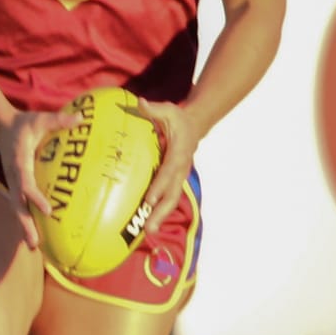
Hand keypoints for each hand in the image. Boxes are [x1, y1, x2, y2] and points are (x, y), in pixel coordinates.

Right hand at [0, 106, 83, 249]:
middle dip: (25, 224)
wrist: (0, 127)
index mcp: (19, 162)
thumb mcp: (40, 119)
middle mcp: (13, 177)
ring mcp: (13, 183)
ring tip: (34, 248)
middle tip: (34, 244)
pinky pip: (20, 206)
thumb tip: (81, 118)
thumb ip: (59, 120)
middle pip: (17, 205)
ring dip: (24, 228)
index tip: (48, 211)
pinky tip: (35, 237)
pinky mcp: (15, 186)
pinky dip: (26, 222)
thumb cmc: (23, 124)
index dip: (35, 197)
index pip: (26, 183)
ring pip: (18, 210)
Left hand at [135, 97, 199, 236]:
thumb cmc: (178, 118)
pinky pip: (167, 198)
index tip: (149, 199)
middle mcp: (180, 169)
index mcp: (179, 154)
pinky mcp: (174, 181)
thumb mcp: (168, 110)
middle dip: (161, 211)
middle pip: (172, 194)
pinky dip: (159, 211)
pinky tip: (146, 223)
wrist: (195, 126)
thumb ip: (154, 109)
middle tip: (149, 227)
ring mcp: (178, 177)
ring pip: (171, 200)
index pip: (168, 172)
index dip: (159, 186)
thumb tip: (140, 102)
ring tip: (148, 232)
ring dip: (160, 216)